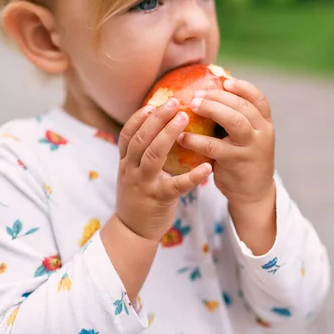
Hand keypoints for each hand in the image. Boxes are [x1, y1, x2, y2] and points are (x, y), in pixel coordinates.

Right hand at [115, 98, 212, 240]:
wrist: (133, 231)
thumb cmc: (140, 197)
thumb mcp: (134, 173)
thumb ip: (142, 154)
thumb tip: (161, 129)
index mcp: (126, 162)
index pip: (128, 134)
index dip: (139, 117)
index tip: (153, 103)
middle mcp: (131, 170)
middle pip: (141, 139)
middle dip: (157, 118)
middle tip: (174, 102)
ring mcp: (143, 184)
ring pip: (153, 155)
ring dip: (168, 135)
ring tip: (185, 120)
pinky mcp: (158, 199)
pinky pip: (176, 185)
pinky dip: (192, 176)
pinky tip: (207, 167)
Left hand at [177, 79, 275, 213]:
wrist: (253, 194)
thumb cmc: (244, 159)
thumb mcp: (248, 138)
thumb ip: (237, 119)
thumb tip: (210, 94)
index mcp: (265, 124)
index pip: (259, 99)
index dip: (243, 87)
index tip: (225, 81)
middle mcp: (262, 133)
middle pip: (243, 106)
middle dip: (219, 97)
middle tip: (197, 94)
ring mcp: (251, 148)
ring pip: (234, 121)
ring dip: (211, 109)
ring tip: (191, 106)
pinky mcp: (236, 162)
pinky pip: (214, 147)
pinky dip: (196, 140)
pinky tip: (181, 137)